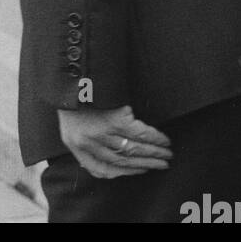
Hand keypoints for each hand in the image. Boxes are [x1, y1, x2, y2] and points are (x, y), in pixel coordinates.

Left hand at [56, 104, 172, 178]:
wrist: (74, 69)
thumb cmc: (75, 93)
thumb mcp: (73, 121)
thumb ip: (88, 140)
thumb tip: (110, 152)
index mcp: (76, 145)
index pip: (101, 169)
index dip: (122, 172)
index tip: (138, 171)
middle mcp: (89, 143)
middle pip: (122, 160)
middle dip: (146, 163)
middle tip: (162, 164)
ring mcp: (102, 132)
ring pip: (134, 149)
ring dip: (154, 153)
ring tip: (167, 153)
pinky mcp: (115, 119)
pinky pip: (139, 133)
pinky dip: (155, 137)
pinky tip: (164, 139)